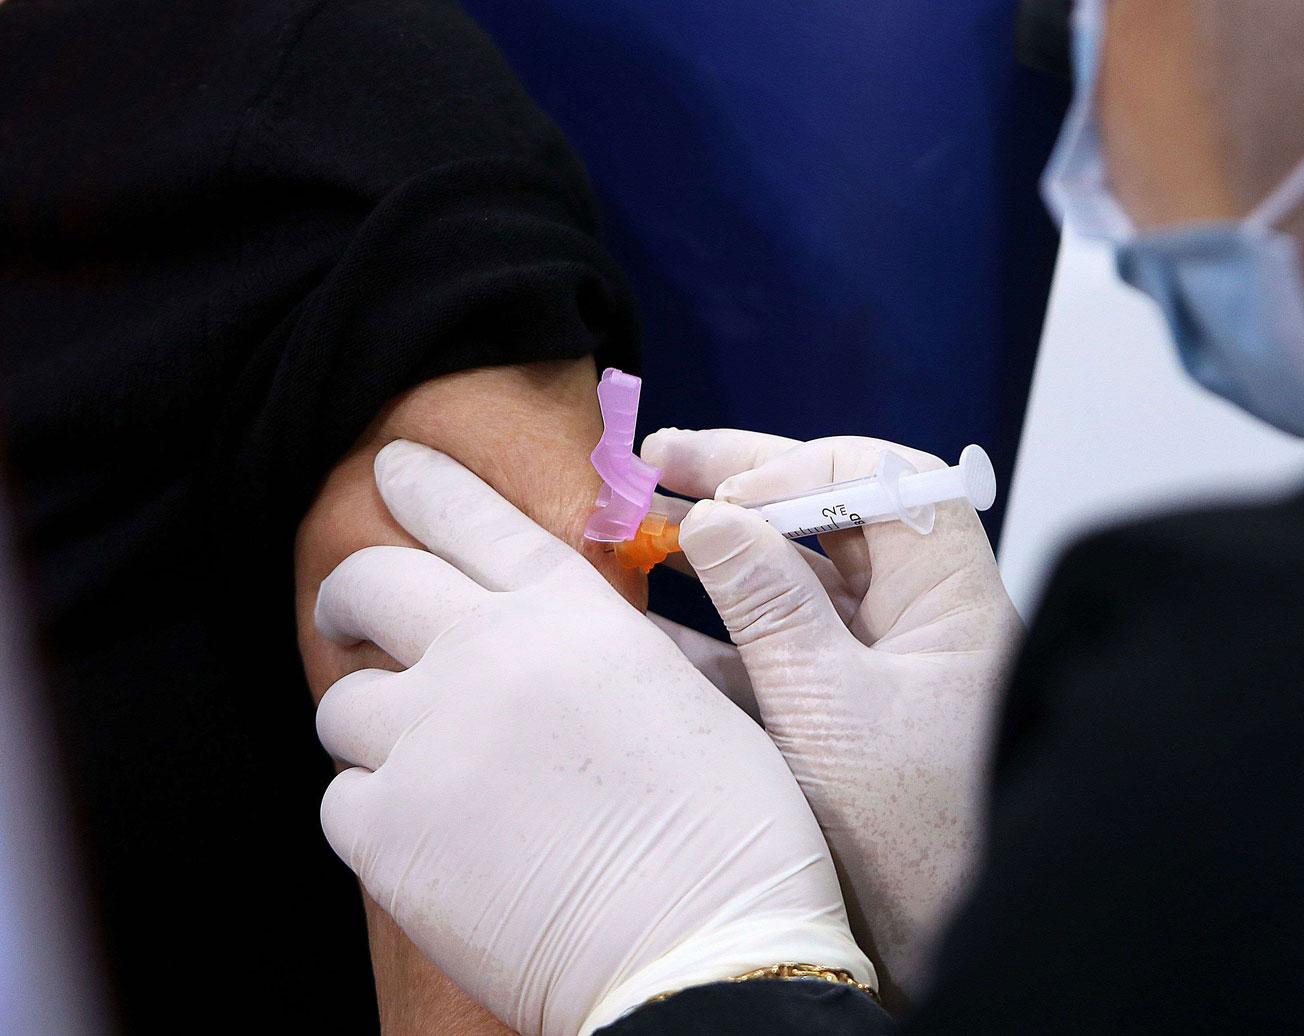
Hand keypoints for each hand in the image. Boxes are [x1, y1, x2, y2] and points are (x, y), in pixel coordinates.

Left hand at [313, 440, 873, 1035]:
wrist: (702, 949)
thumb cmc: (731, 833)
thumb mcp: (690, 701)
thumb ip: (605, 655)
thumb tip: (553, 649)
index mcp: (569, 617)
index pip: (476, 521)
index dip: (429, 486)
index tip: (390, 466)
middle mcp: (484, 656)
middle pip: (372, 584)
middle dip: (350, 595)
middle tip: (351, 619)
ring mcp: (427, 741)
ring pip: (344, 704)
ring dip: (372, 725)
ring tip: (413, 761)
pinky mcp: (388, 833)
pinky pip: (342, 802)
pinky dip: (375, 813)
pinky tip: (426, 838)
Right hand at [640, 429, 1022, 1005]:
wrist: (953, 950)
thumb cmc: (918, 838)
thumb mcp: (827, 709)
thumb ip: (768, 605)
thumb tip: (717, 515)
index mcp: (946, 598)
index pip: (880, 478)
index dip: (794, 465)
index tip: (718, 489)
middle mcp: (917, 620)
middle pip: (829, 519)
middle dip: (743, 491)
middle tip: (655, 465)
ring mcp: (878, 670)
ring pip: (795, 585)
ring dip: (719, 559)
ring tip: (635, 530)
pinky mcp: (842, 720)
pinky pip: (776, 654)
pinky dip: (715, 635)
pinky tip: (645, 624)